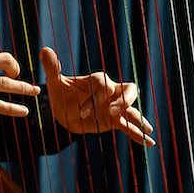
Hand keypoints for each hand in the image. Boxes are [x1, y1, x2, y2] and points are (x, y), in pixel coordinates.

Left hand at [40, 47, 154, 146]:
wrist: (63, 110)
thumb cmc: (61, 93)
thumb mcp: (55, 82)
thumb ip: (52, 67)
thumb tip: (44, 50)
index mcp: (98, 81)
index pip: (105, 86)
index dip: (95, 99)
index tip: (82, 112)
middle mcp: (110, 92)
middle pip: (130, 90)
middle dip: (124, 101)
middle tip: (113, 113)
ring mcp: (113, 107)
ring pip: (131, 109)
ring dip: (138, 119)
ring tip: (148, 131)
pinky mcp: (113, 121)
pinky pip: (128, 126)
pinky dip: (138, 133)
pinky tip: (149, 143)